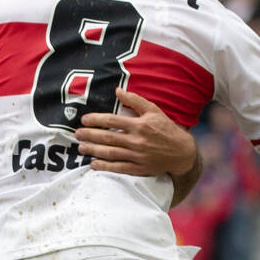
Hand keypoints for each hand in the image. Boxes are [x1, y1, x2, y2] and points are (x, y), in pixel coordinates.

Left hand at [75, 88, 197, 175]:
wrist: (182, 152)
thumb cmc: (166, 129)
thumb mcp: (154, 110)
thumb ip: (135, 100)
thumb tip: (117, 91)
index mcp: (139, 124)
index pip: (112, 120)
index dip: (96, 120)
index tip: (84, 120)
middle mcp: (136, 140)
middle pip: (108, 137)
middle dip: (90, 135)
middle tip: (77, 134)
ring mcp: (137, 156)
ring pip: (110, 153)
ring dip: (94, 150)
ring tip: (81, 148)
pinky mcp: (139, 169)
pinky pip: (118, 168)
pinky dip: (105, 166)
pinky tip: (93, 164)